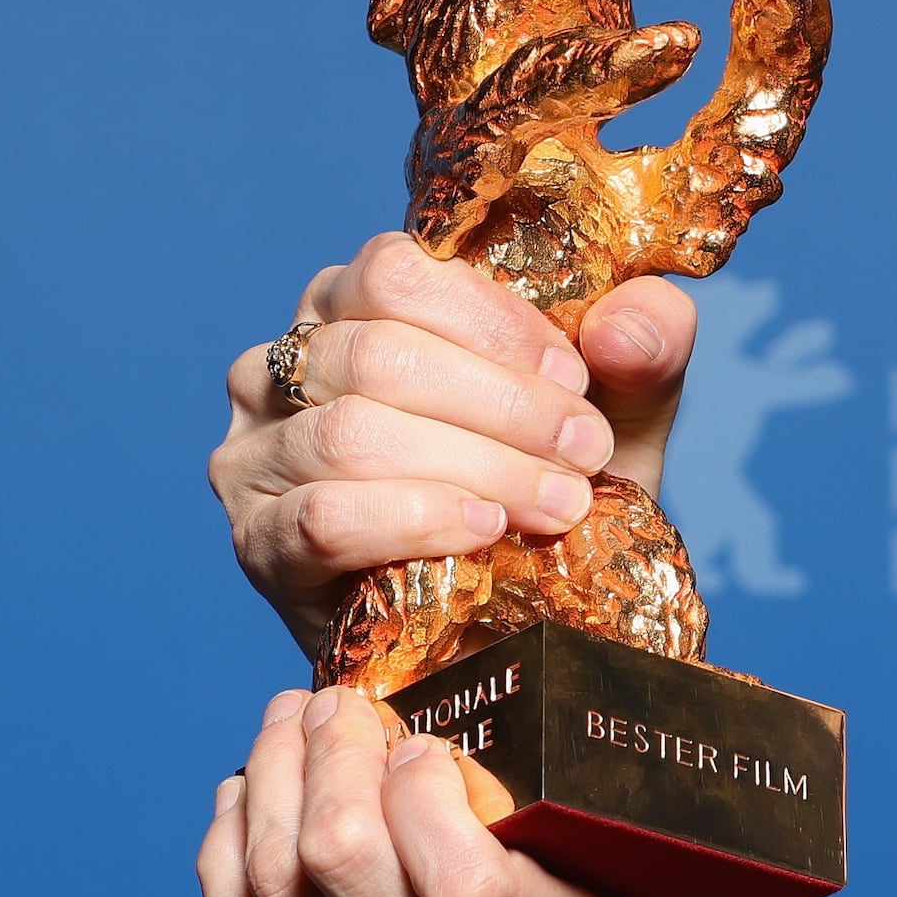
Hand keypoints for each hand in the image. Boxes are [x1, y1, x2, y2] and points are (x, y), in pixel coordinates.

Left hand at [200, 683, 762, 896]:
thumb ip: (707, 873)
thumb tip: (700, 743)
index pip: (458, 871)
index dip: (420, 783)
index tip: (427, 742)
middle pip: (340, 857)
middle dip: (329, 750)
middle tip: (343, 705)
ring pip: (271, 889)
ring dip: (271, 782)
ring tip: (292, 727)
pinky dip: (227, 856)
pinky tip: (247, 803)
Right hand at [212, 235, 698, 659]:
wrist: (504, 624)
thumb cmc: (542, 493)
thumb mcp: (613, 414)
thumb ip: (642, 349)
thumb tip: (630, 324)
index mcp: (349, 305)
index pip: (394, 272)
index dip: (492, 321)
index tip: (575, 378)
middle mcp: (280, 366)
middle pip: (376, 352)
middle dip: (499, 406)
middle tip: (581, 454)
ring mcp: (254, 454)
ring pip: (351, 432)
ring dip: (473, 466)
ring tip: (553, 503)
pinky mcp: (256, 542)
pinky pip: (323, 515)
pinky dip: (413, 519)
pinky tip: (480, 528)